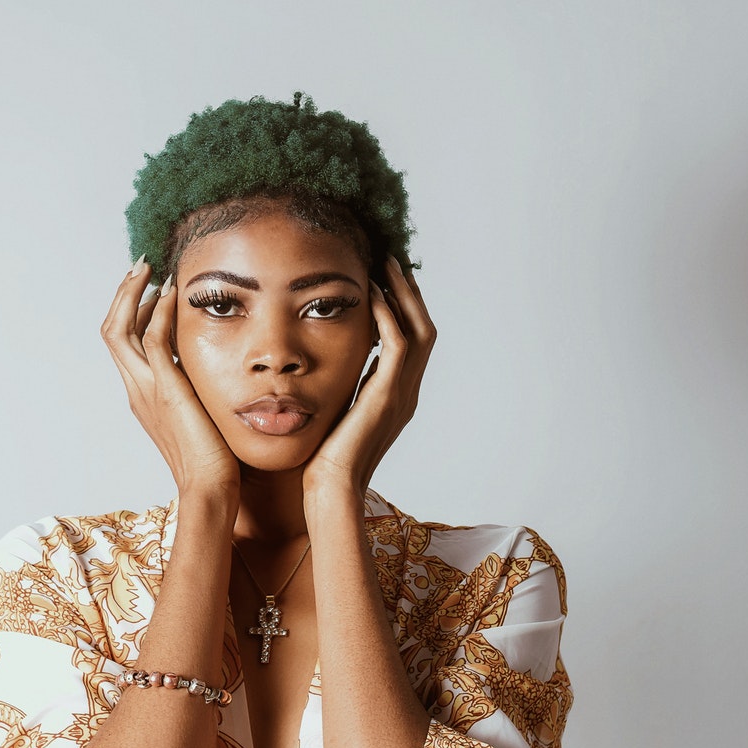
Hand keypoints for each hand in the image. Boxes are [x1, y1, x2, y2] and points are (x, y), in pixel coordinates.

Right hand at [100, 263, 240, 497]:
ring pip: (119, 329)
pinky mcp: (166, 389)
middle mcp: (137, 388)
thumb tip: (204, 363)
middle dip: (123, 293)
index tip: (149, 286)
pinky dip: (158, 312)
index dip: (130, 310)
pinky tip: (173, 295)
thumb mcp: (196, 411)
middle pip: (112, 329)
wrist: (209, 486)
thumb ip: (192, 385)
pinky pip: (153, 339)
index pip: (123, 342)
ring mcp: (146, 389)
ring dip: (132, 293)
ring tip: (149, 269)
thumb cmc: (211, 458)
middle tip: (141, 267)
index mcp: (141, 394)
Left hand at [302, 256, 435, 495]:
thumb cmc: (323, 457)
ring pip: (419, 331)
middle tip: (389, 258)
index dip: (402, 305)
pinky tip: (372, 295)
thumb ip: (342, 384)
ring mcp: (401, 396)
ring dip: (403, 295)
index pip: (411, 339)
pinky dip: (389, 317)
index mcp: (396, 395)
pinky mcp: (387, 399)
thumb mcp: (336, 409)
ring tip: (385, 264)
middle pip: (424, 328)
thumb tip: (326, 360)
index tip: (383, 275)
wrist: (329, 488)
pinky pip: (399, 348)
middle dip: (408, 292)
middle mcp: (406, 392)